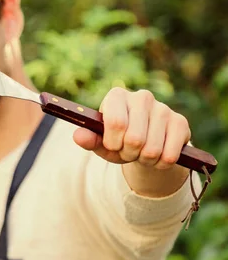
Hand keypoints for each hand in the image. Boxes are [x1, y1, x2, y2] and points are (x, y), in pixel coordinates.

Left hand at [73, 88, 190, 169]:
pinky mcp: (180, 122)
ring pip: (152, 150)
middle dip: (129, 153)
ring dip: (145, 160)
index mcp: (117, 96)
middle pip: (135, 139)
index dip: (113, 143)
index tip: (113, 145)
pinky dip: (160, 164)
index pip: (116, 123)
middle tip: (128, 151)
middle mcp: (142, 97)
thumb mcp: (102, 143)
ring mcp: (163, 108)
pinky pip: (169, 155)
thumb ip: (89, 139)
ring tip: (142, 152)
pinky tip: (158, 155)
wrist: (146, 145)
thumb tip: (78, 136)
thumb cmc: (118, 141)